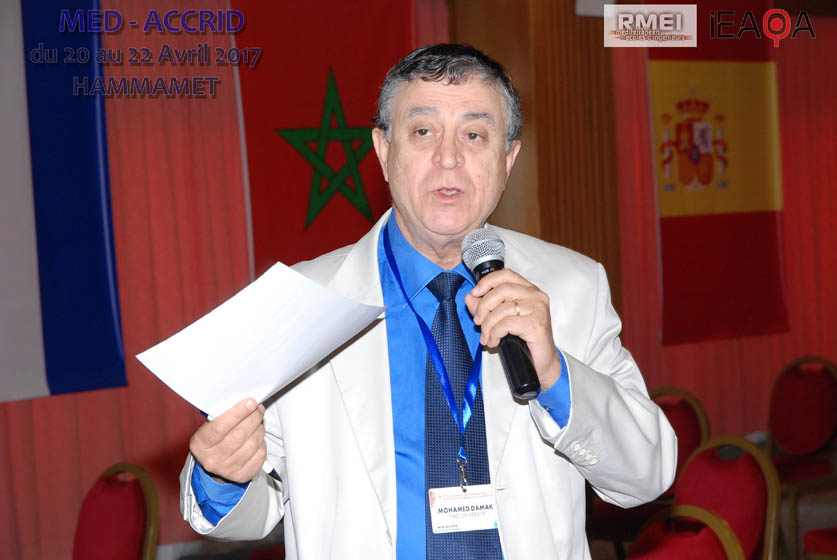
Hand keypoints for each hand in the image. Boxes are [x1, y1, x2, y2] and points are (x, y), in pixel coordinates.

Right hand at [189, 398, 266, 482]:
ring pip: (252, 444)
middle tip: (258, 408)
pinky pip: (260, 455)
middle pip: (239, 435)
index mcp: (200, 444)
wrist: (214, 464)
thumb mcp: (209, 426)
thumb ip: (222, 415)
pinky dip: (262, 443)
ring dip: (259, 429)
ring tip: (258, 423)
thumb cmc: (214, 439)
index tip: (251, 402)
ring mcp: (227, 470)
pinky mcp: (242, 476)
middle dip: (253, 418)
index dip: (238, 413)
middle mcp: (212, 459)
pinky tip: (257, 438)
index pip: (220, 427)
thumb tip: (245, 402)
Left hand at [465, 270, 561, 390]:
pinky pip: (506, 324)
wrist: (542, 362)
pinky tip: (495, 342)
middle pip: (501, 290)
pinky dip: (495, 334)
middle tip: (478, 322)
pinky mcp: (536, 324)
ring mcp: (538, 309)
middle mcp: (536, 296)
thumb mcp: (501, 319)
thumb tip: (469, 297)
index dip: (487, 282)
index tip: (475, 293)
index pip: (506, 275)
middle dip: (484, 307)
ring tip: (487, 337)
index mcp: (529, 290)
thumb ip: (485, 307)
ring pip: (502, 309)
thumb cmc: (525, 340)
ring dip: (488, 326)